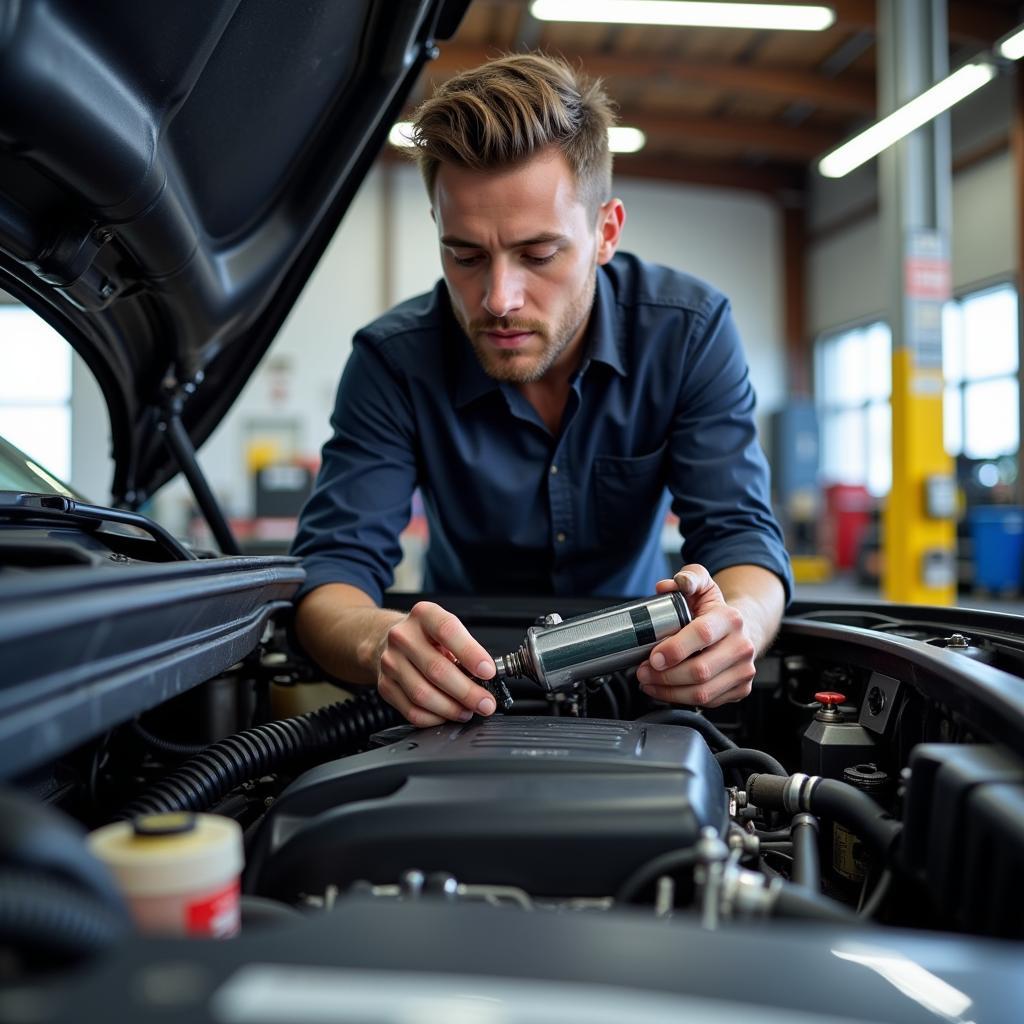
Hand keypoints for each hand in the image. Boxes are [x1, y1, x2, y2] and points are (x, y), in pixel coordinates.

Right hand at [375, 601, 497, 726]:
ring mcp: (391, 662)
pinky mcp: (385, 686)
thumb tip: (485, 678)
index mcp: (424, 615)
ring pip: (422, 694)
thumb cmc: (427, 636)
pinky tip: (446, 715)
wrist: (389, 639)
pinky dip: (433, 718)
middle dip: (467, 692)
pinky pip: (411, 710)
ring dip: (451, 708)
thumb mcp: (447, 630)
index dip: (470, 654)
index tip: (488, 672)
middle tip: (485, 703)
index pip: (448, 631)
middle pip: (436, 669)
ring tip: (468, 711)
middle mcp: (403, 636)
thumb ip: (466, 649)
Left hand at [635, 563, 755, 707]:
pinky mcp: (740, 689)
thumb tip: (667, 586)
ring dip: (669, 691)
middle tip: (643, 671)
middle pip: (700, 670)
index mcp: (730, 619)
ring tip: (649, 682)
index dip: (675, 649)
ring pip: (702, 692)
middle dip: (665, 675)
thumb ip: (688, 577)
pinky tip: (664, 689)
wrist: (739, 630)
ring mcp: (744, 671)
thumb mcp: (702, 584)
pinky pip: (707, 703)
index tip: (653, 656)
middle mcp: (742, 646)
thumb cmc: (713, 610)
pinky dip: (680, 699)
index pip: (702, 635)